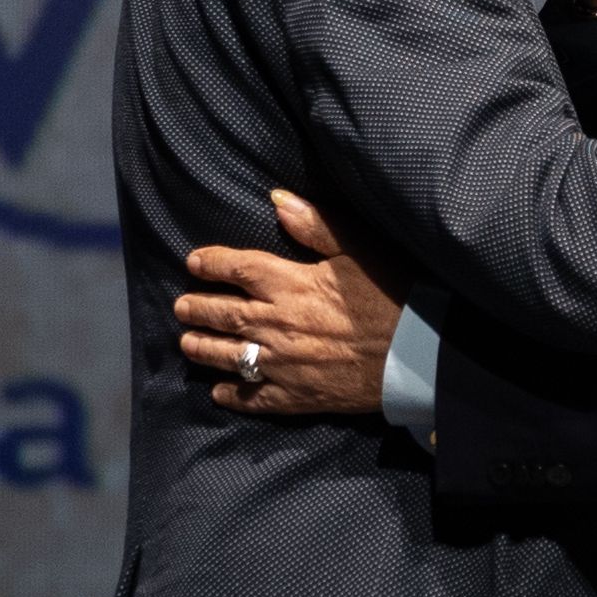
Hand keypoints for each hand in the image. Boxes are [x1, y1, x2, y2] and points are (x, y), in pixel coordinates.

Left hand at [176, 192, 404, 417]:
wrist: (416, 356)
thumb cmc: (392, 296)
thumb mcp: (357, 251)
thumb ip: (315, 225)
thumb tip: (277, 199)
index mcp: (290, 284)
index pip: (237, 268)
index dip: (212, 264)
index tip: (194, 262)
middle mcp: (277, 323)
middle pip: (224, 314)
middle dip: (197, 308)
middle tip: (180, 306)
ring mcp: (282, 363)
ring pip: (229, 356)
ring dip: (203, 348)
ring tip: (187, 343)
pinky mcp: (295, 396)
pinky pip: (253, 397)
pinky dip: (232, 394)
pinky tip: (220, 392)